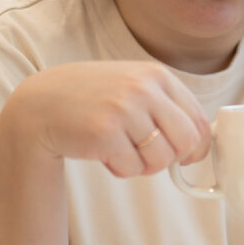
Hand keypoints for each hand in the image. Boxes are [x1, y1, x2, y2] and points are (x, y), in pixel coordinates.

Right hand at [8, 61, 210, 176]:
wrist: (40, 104)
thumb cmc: (92, 100)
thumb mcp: (133, 88)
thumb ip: (165, 106)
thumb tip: (202, 143)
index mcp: (156, 75)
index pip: (198, 120)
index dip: (197, 147)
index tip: (186, 157)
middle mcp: (143, 88)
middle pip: (186, 142)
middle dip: (170, 158)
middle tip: (147, 156)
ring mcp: (124, 109)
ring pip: (160, 159)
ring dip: (143, 166)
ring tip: (121, 152)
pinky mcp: (105, 133)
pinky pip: (132, 168)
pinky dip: (120, 169)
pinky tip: (103, 153)